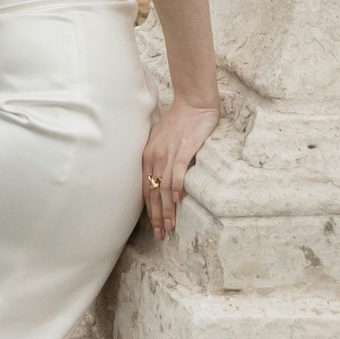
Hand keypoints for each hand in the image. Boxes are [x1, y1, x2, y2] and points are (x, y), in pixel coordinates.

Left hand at [140, 99, 216, 244]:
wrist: (193, 103)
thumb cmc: (179, 122)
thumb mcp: (161, 141)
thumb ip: (159, 159)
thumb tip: (160, 181)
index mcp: (148, 156)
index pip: (145, 189)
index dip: (149, 210)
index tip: (154, 227)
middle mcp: (155, 157)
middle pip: (153, 192)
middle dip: (156, 216)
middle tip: (161, 234)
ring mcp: (169, 153)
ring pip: (164, 187)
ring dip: (167, 209)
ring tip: (170, 226)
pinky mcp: (184, 148)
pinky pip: (177, 172)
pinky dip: (177, 187)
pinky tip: (178, 201)